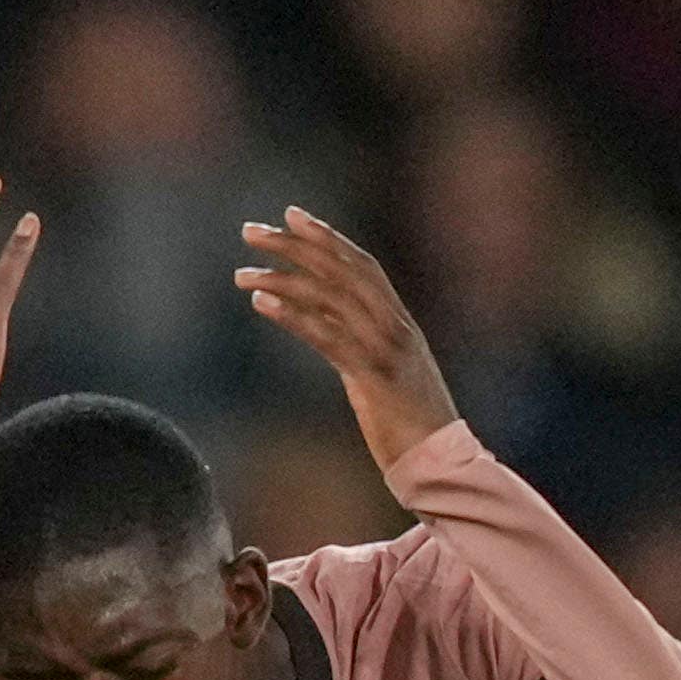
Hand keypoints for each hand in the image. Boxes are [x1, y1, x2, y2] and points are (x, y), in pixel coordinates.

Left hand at [237, 207, 460, 473]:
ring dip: (281, 279)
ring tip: (241, 273)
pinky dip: (293, 315)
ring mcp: (386, 348)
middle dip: (294, 245)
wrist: (439, 464)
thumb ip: (361, 347)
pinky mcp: (374, 376)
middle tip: (250, 231)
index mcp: (399, 322)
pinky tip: (262, 303)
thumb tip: (329, 330)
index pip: (361, 265)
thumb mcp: (384, 376)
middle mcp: (394, 326)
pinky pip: (328, 337)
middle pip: (340, 270)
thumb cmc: (410, 426)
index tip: (291, 215)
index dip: (327, 237)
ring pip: (329, 298)